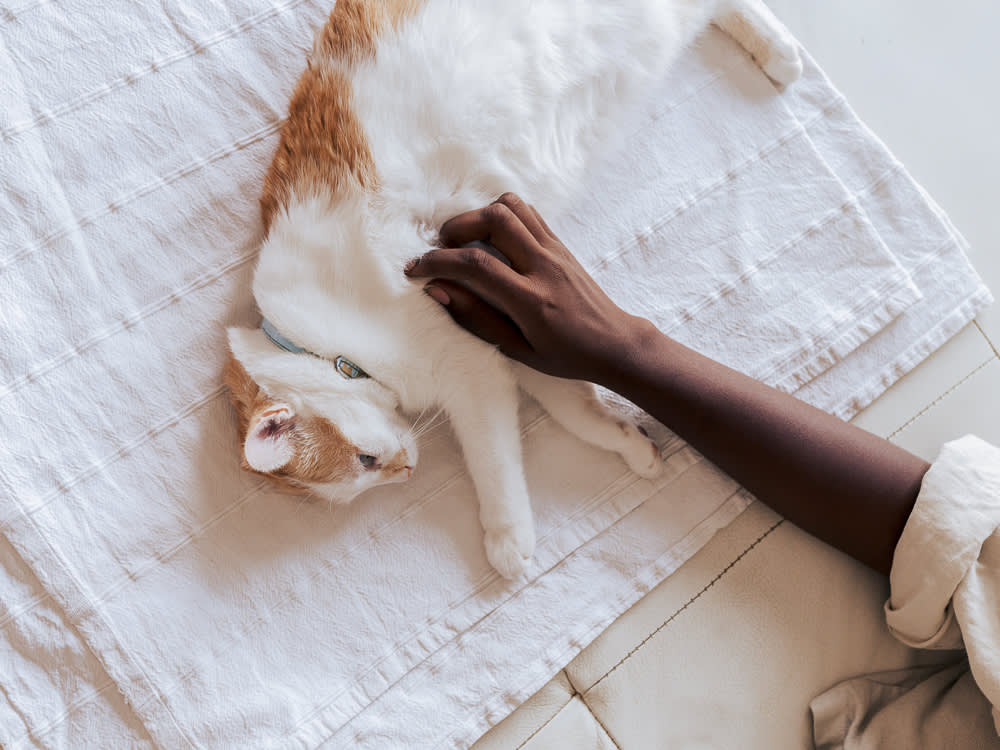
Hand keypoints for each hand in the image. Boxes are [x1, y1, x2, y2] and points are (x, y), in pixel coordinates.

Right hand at [405, 193, 650, 382]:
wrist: (614, 343)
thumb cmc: (566, 355)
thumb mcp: (517, 350)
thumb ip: (477, 319)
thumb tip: (439, 290)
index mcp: (531, 300)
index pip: (477, 264)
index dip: (439, 262)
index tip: (416, 269)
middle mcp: (544, 267)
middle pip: (494, 219)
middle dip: (456, 227)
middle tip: (441, 249)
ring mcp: (555, 250)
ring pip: (511, 207)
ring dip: (478, 215)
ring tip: (464, 240)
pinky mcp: (561, 244)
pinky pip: (527, 213)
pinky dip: (500, 214)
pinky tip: (489, 237)